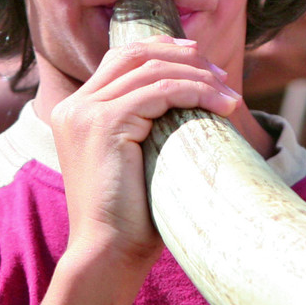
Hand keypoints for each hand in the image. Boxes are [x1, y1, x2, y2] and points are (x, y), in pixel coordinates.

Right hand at [49, 37, 241, 268]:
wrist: (108, 253)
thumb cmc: (131, 218)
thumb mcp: (137, 160)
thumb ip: (149, 126)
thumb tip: (195, 102)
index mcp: (76, 112)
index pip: (121, 60)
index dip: (164, 51)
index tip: (203, 61)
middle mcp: (75, 106)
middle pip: (135, 55)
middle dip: (184, 57)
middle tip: (222, 75)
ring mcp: (86, 113)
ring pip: (152, 71)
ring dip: (199, 77)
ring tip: (231, 96)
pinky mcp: (104, 123)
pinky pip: (160, 92)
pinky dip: (196, 92)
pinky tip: (222, 106)